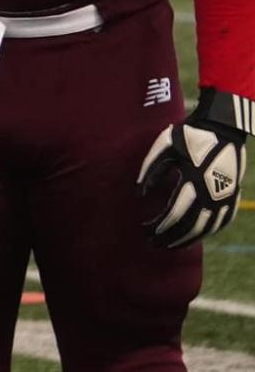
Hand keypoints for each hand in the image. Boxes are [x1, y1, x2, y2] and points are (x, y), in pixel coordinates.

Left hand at [138, 114, 243, 247]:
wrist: (223, 127)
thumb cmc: (189, 135)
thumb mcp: (164, 147)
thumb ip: (151, 170)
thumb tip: (139, 194)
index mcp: (194, 181)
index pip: (175, 214)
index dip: (160, 226)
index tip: (145, 231)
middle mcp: (213, 193)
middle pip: (191, 226)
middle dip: (171, 238)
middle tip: (153, 244)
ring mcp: (226, 197)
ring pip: (207, 228)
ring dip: (188, 239)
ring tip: (170, 245)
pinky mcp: (233, 196)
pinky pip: (221, 222)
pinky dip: (206, 232)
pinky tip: (194, 236)